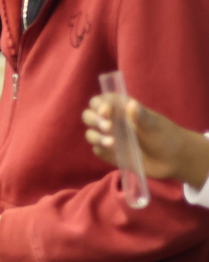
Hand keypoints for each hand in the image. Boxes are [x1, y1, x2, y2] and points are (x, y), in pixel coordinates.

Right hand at [83, 95, 208, 187]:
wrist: (173, 160)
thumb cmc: (165, 136)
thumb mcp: (155, 125)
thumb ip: (141, 116)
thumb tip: (131, 104)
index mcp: (121, 110)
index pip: (100, 101)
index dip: (98, 104)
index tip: (106, 111)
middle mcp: (112, 122)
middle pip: (89, 116)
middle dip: (93, 120)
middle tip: (108, 128)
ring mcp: (110, 138)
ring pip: (91, 134)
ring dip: (96, 137)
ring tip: (112, 143)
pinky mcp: (110, 154)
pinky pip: (97, 150)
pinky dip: (101, 150)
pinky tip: (114, 153)